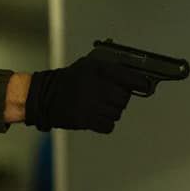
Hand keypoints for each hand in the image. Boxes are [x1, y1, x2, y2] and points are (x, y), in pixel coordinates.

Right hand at [25, 53, 150, 132]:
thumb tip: (134, 75)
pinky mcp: (86, 120)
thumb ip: (109, 68)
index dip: (139, 83)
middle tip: (109, 97)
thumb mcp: (87, 65)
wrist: (44, 96)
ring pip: (117, 113)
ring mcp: (91, 104)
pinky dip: (105, 123)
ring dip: (111, 111)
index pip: (129, 76)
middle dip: (119, 99)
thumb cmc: (67, 80)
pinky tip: (97, 117)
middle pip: (124, 98)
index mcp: (98, 70)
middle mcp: (96, 86)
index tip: (144, 86)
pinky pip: (108, 125)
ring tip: (99, 106)